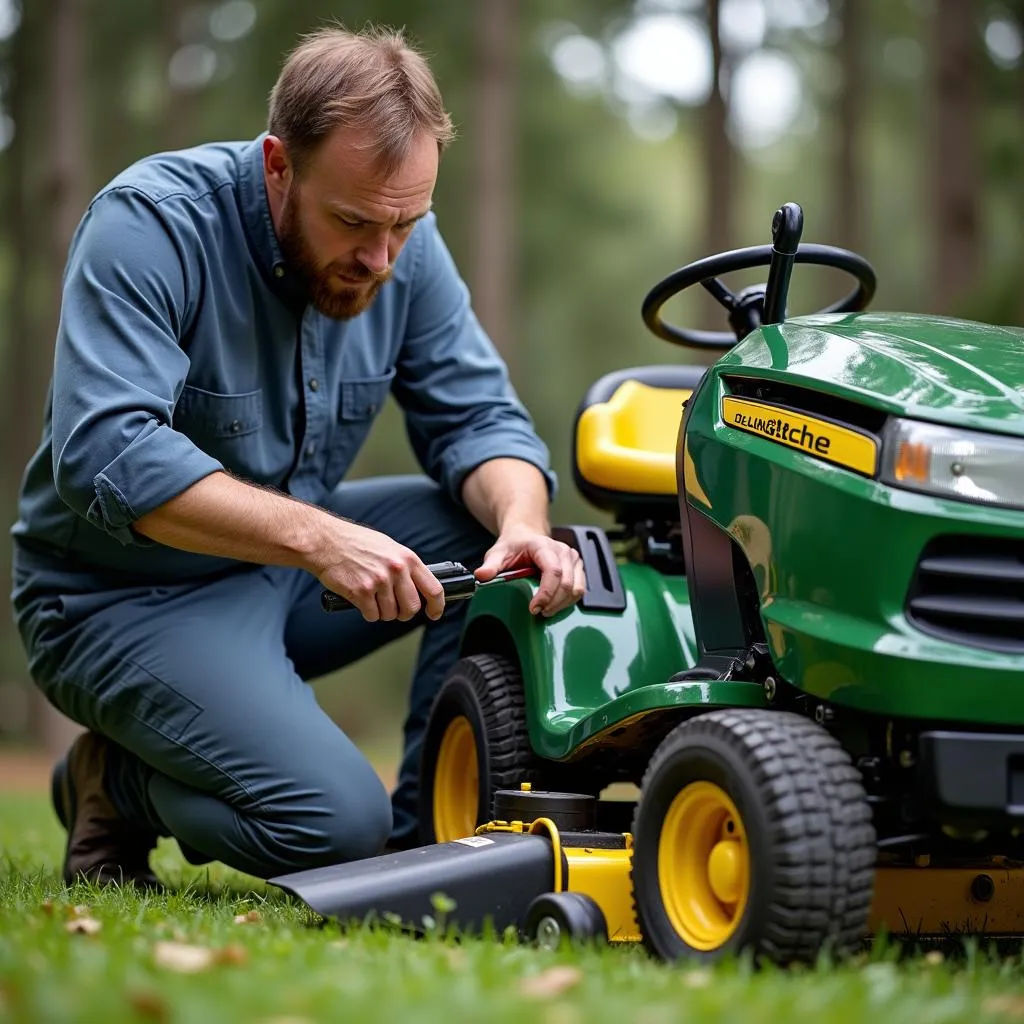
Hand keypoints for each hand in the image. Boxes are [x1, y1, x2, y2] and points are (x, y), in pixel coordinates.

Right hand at [312, 521, 443, 622]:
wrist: (325, 541)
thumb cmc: (355, 543)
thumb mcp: (388, 547)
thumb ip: (404, 566)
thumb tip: (417, 587)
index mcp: (407, 558)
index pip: (433, 588)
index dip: (436, 606)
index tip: (434, 613)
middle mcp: (396, 570)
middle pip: (412, 607)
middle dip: (404, 613)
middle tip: (394, 609)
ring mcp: (379, 582)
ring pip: (390, 614)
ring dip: (382, 612)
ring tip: (372, 598)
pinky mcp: (361, 593)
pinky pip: (372, 615)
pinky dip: (367, 612)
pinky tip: (361, 599)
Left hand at [475, 526, 584, 616]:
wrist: (525, 536)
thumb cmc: (513, 546)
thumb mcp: (498, 553)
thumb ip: (490, 565)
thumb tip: (481, 576)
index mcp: (544, 546)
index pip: (553, 571)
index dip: (546, 593)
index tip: (533, 608)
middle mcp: (563, 551)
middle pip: (566, 583)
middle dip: (553, 603)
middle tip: (537, 613)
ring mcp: (573, 559)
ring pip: (576, 588)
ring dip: (561, 604)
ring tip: (545, 611)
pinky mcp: (578, 568)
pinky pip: (579, 589)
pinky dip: (567, 601)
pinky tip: (554, 605)